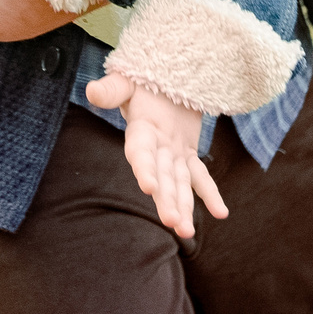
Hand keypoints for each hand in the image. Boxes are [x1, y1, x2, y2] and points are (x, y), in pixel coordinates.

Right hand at [86, 71, 226, 238]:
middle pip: (161, 177)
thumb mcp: (127, 80)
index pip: (140, 153)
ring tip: (187, 233)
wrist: (159, 80)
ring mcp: (172, 154)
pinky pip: (200, 177)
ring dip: (183, 207)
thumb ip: (112, 89)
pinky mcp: (187, 154)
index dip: (144, 169)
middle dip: (166, 201)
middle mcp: (155, 148)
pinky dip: (210, 194)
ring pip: (178, 183)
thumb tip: (92, 91)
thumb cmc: (141, 80)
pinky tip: (221, 213)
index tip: (149, 187)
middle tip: (173, 224)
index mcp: (140, 130)